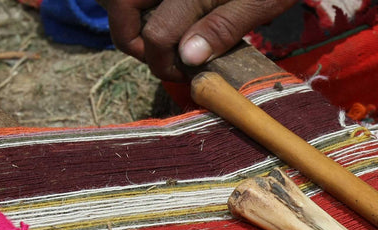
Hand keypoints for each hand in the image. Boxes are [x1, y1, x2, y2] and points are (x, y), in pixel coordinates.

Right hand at [98, 0, 297, 79]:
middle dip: (130, 37)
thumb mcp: (258, 3)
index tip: (183, 74)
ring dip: (126, 13)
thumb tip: (188, 57)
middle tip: (159, 54)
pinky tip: (157, 10)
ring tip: (156, 31)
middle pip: (119, 5)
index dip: (162, 64)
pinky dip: (135, 3)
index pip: (155, 35)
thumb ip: (223, 28)